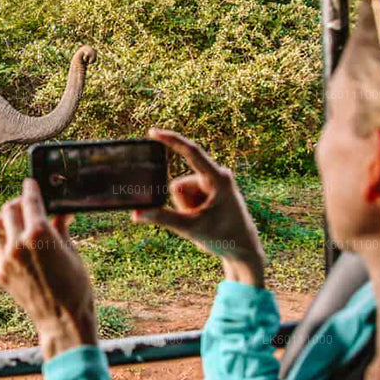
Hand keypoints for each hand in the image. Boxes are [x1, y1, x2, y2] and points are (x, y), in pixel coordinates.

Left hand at [0, 179, 98, 359]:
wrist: (62, 322)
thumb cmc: (76, 288)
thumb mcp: (73, 253)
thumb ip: (61, 229)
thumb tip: (60, 213)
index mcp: (39, 234)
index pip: (29, 200)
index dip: (30, 189)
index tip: (31, 183)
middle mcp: (18, 244)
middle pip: (8, 209)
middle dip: (18, 203)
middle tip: (28, 205)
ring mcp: (5, 259)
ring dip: (6, 220)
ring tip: (18, 224)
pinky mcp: (0, 273)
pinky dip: (7, 242)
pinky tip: (22, 249)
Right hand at [133, 128, 265, 287]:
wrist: (243, 248)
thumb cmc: (222, 237)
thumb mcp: (189, 228)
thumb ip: (162, 218)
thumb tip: (136, 213)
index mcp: (217, 179)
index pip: (191, 153)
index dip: (171, 140)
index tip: (153, 132)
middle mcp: (217, 175)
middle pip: (178, 185)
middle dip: (181, 205)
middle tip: (199, 220)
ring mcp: (213, 182)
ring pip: (180, 192)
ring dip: (185, 208)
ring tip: (204, 219)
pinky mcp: (210, 189)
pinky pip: (186, 195)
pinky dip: (188, 208)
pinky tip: (203, 217)